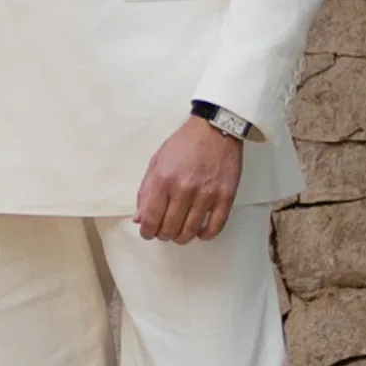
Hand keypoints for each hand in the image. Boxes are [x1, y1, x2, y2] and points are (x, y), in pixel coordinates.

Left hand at [135, 113, 243, 243]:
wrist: (216, 128)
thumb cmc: (185, 143)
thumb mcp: (157, 161)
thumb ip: (145, 191)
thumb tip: (140, 217)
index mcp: (163, 180)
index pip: (150, 219)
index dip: (147, 231)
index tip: (148, 231)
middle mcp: (184, 189)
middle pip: (170, 229)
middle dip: (163, 235)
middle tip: (164, 231)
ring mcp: (206, 194)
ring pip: (190, 231)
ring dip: (182, 237)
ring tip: (180, 232)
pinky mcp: (225, 197)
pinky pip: (214, 227)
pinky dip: (205, 234)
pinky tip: (200, 231)